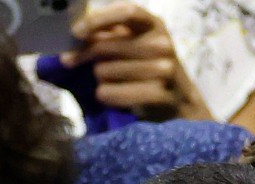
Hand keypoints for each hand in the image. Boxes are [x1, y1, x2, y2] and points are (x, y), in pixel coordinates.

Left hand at [67, 1, 211, 121]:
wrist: (180, 101)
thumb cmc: (149, 67)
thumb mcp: (134, 43)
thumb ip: (108, 34)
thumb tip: (73, 35)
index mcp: (153, 24)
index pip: (126, 11)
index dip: (98, 20)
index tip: (76, 32)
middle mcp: (161, 44)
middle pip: (106, 46)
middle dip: (86, 56)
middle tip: (74, 61)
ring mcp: (164, 70)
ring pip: (104, 71)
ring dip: (99, 79)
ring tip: (110, 81)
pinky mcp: (159, 95)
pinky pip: (112, 93)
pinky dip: (104, 95)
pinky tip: (110, 95)